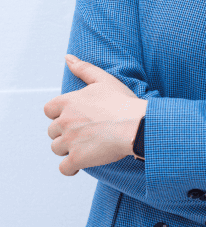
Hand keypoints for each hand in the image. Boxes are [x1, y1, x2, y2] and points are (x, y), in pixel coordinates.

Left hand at [44, 55, 147, 176]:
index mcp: (68, 102)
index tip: (74, 117)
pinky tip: (83, 163)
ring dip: (68, 149)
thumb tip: (67, 57)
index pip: (49, 110)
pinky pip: (64, 168)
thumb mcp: (104, 79)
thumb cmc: (123, 102)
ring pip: (57, 148)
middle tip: (84, 132)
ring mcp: (69, 141)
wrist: (136, 125)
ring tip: (86, 146)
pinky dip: (71, 167)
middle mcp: (65, 121)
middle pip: (52, 131)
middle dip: (65, 133)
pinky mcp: (77, 158)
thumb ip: (83, 68)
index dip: (60, 114)